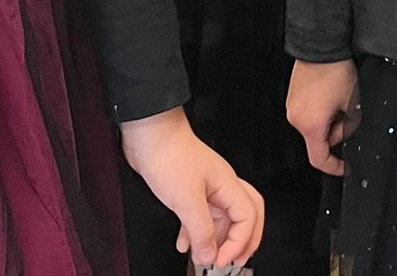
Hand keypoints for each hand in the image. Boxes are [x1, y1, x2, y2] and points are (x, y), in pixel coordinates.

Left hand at [120, 108, 263, 268]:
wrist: (148, 135)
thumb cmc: (170, 155)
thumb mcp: (186, 200)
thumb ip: (200, 230)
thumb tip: (209, 255)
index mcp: (228, 185)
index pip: (248, 218)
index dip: (239, 242)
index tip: (221, 260)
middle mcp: (222, 186)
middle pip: (246, 216)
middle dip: (243, 241)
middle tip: (234, 261)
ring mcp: (206, 188)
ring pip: (221, 219)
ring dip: (214, 240)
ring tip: (204, 257)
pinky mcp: (189, 190)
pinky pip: (200, 217)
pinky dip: (195, 233)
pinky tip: (183, 243)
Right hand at [287, 58, 358, 176]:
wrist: (322, 44)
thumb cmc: (336, 70)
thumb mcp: (353, 103)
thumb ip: (353, 126)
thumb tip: (351, 134)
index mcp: (309, 124)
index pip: (319, 159)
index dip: (335, 167)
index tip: (346, 166)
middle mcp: (296, 118)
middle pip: (319, 140)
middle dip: (338, 132)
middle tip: (350, 114)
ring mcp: (293, 106)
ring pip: (316, 126)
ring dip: (331, 120)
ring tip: (342, 98)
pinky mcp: (294, 96)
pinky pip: (309, 113)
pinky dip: (323, 110)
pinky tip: (332, 93)